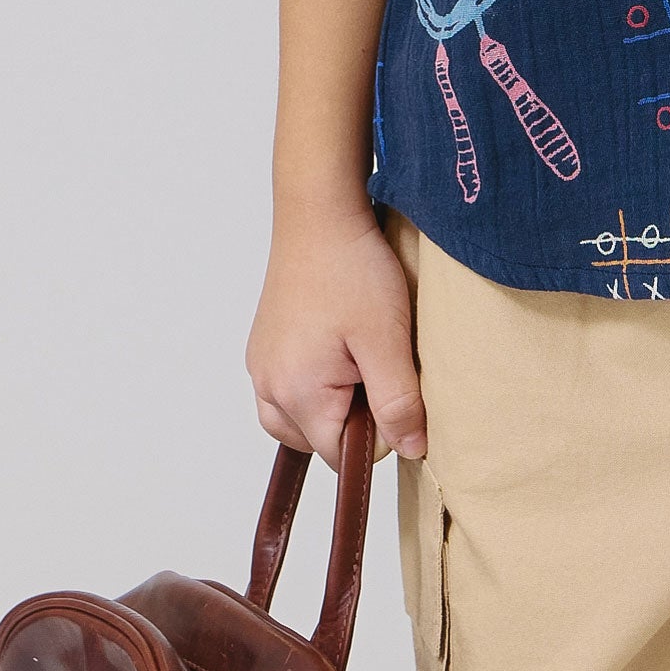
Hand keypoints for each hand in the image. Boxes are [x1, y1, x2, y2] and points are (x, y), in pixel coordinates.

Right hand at [249, 198, 429, 461]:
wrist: (319, 215)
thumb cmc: (353, 271)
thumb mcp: (389, 341)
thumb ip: (398, 404)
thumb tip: (409, 450)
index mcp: (296, 393)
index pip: (341, 455)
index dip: (378, 434)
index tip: (394, 391)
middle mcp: (267, 385)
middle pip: (316, 442)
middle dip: (350, 421)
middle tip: (375, 369)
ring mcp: (260, 364)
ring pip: (296, 419)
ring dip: (329, 407)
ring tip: (356, 363)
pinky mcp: (262, 346)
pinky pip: (285, 389)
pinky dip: (312, 385)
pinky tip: (337, 350)